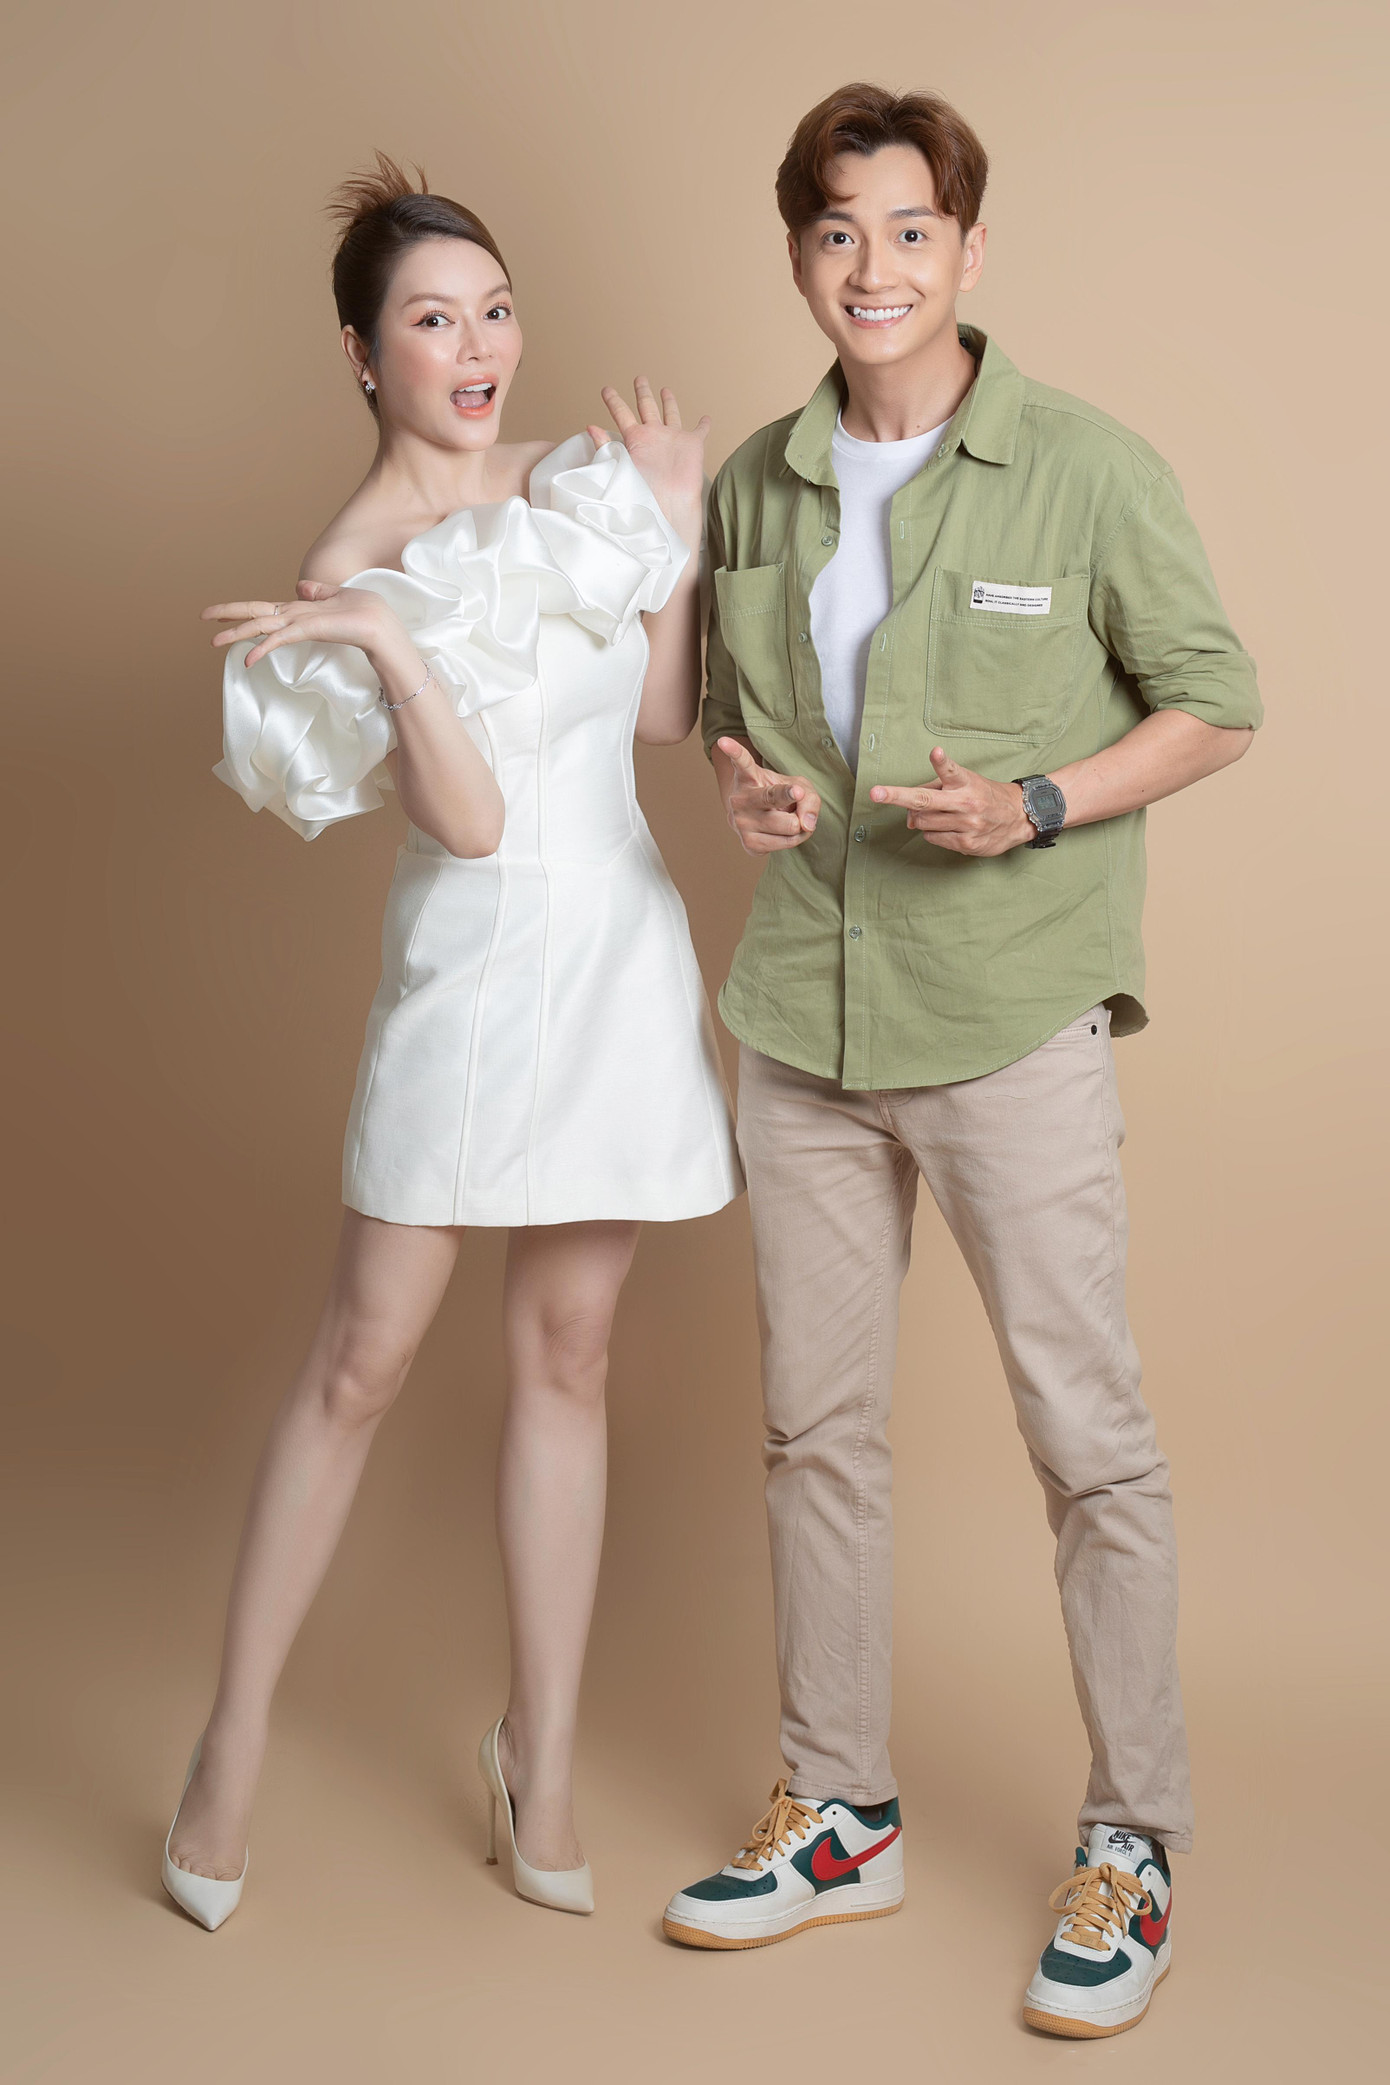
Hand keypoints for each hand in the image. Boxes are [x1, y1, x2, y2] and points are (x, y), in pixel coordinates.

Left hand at [202, 580, 413, 674]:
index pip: (265, 608)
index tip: (220, 616)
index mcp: (301, 608)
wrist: (383, 628)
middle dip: (229, 613)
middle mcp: (296, 611)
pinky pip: (280, 639)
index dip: (241, 609)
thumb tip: (297, 588)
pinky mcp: (308, 629)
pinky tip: (248, 660)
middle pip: (256, 611)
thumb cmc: (367, 616)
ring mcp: (301, 619)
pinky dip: (262, 648)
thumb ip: (317, 595)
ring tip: (213, 642)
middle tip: (203, 616)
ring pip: (262, 624)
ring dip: (237, 632)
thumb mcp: (336, 602)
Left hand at [588, 378, 709, 526]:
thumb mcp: (619, 465)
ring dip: (669, 402)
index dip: (613, 400)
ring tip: (664, 390)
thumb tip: (589, 427)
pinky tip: (706, 418)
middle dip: (642, 392)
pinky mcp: (693, 445)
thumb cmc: (642, 491)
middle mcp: (653, 435)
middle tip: (639, 379)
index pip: (621, 413)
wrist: (668, 504)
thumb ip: (605, 446)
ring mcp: (673, 438)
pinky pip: (700, 431)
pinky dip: (704, 424)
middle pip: (646, 406)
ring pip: (671, 414)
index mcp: (635, 438)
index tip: (606, 389)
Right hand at [716, 736, 820, 854]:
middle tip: (798, 796)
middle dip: (797, 800)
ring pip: (790, 826)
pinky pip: (787, 843)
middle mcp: (739, 799)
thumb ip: (809, 797)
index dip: (735, 752)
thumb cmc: (780, 796)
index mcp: (746, 777)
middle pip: (775, 798)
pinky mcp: (749, 845)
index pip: (742, 763)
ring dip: (800, 823)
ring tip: (790, 817)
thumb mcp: (798, 784)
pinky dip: (795, 838)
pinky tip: (785, 831)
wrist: (760, 818)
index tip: (724, 742)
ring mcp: (741, 824)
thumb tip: (806, 824)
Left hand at [870, 746, 1034, 854]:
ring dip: (922, 818)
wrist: (1018, 817)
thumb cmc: (983, 795)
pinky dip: (933, 832)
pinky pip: (932, 838)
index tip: (935, 753)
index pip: (951, 771)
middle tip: (876, 793)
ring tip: (941, 814)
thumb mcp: (964, 783)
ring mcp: (967, 824)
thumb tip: (909, 816)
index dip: (941, 762)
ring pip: (923, 822)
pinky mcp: (966, 844)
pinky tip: (950, 827)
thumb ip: (933, 790)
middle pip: (925, 800)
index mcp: (965, 782)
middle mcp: (966, 802)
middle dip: (897, 796)